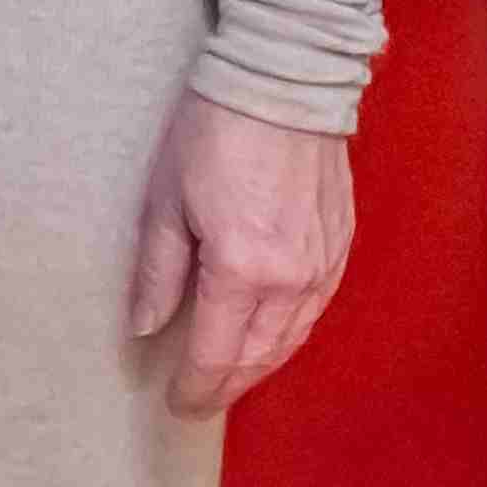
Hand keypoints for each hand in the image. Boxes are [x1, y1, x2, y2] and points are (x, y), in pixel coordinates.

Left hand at [130, 96, 355, 418]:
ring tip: (230, 381)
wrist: (283, 83)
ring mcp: (323, 265)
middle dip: (227, 386)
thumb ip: (158, 274)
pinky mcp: (341, 248)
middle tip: (199, 402)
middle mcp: (291, 279)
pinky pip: (315, 311)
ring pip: (291, 340)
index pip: (217, 354)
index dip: (195, 386)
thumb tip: (145, 327)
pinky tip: (271, 339)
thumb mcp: (165, 202)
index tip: (176, 404)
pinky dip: (290, 336)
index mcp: (242, 270)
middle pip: (258, 356)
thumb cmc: (213, 132)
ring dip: (260, 367)